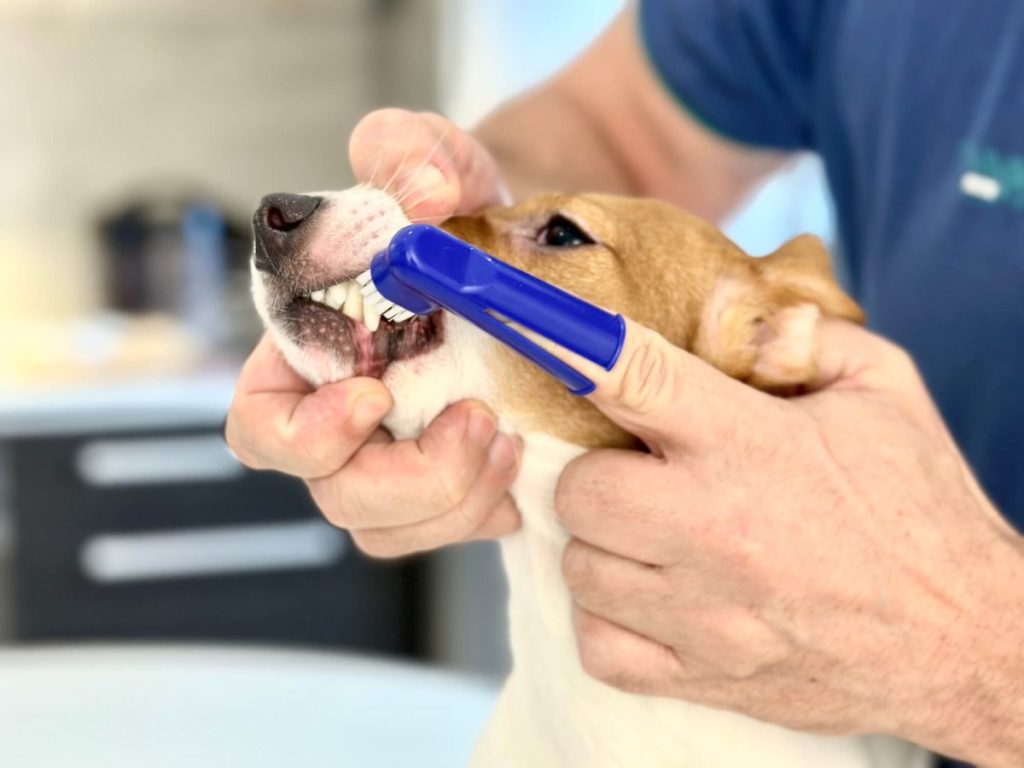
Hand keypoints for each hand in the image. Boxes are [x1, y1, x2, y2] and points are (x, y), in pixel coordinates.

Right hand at [226, 109, 519, 556]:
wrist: (522, 251)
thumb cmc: (458, 209)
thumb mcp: (436, 160)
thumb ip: (412, 153)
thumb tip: (426, 194)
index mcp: (309, 354)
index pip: (259, 426)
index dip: (302, 435)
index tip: (374, 397)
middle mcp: (339, 420)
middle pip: (333, 493)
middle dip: (410, 479)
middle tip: (481, 422)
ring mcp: (391, 460)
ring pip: (388, 529)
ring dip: (455, 502)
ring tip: (510, 442)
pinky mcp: (444, 486)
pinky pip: (445, 533)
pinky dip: (484, 515)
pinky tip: (522, 473)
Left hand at [553, 319, 1023, 765]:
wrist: (964, 637)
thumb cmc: (922, 509)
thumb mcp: (884, 392)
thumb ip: (809, 337)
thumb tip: (740, 313)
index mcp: (754, 447)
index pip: (635, 379)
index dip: (572, 347)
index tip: (537, 331)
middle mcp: (717, 530)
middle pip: (580, 491)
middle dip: (595, 474)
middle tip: (636, 474)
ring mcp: (705, 614)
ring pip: (581, 569)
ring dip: (603, 547)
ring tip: (649, 536)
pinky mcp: (704, 676)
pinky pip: (601, 647)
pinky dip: (608, 620)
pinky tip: (647, 597)